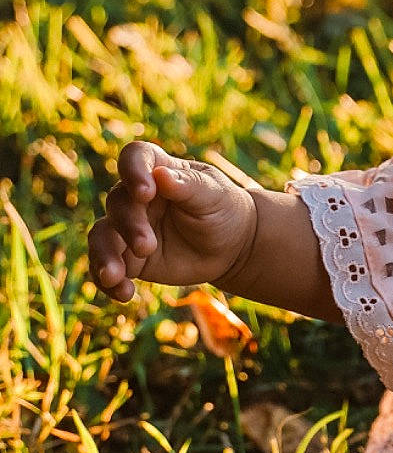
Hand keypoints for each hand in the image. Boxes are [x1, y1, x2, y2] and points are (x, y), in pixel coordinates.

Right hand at [89, 142, 258, 301]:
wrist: (230, 247)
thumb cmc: (223, 210)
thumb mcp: (214, 195)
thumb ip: (189, 186)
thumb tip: (161, 175)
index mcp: (158, 169)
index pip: (135, 158)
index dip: (133, 171)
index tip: (145, 192)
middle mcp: (136, 197)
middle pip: (117, 203)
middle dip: (129, 225)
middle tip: (147, 247)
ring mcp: (128, 228)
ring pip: (101, 237)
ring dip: (104, 256)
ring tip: (115, 276)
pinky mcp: (127, 258)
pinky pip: (105, 268)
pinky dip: (108, 282)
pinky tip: (124, 294)